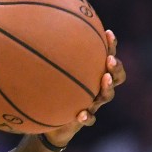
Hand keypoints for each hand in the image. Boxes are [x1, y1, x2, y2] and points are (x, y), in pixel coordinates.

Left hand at [44, 29, 125, 147]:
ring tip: (104, 79)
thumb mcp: (48, 73)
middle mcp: (96, 88)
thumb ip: (48, 54)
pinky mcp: (84, 120)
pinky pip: (90, 119)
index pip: (107, 57)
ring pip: (107, 96)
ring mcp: (93, 104)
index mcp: (92, 75)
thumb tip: (36, 28)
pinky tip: (81, 114)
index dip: (111, 46)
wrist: (48, 123)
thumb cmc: (50, 92)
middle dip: (116, 67)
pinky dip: (87, 117)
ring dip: (107, 88)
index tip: (107, 33)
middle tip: (110, 59)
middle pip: (116, 77)